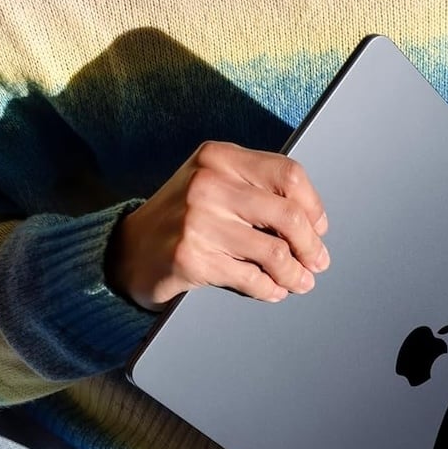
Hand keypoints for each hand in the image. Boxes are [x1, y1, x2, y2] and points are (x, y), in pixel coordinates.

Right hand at [107, 141, 329, 310]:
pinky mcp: (192, 258)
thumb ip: (256, 189)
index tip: (319, 228)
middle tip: (317, 262)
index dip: (313, 206)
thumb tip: (312, 223)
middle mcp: (208, 183)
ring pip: (274, 252)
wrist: (128, 250)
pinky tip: (273, 291)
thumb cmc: (182, 217)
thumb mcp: (214, 184)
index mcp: (219, 157)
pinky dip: (269, 289)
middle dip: (311, 246)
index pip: (288, 175)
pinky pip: (250, 278)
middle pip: (288, 216)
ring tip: (300, 282)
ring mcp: (198, 221)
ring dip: (294, 274)